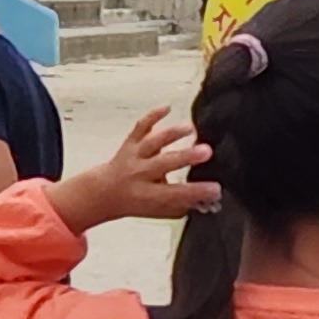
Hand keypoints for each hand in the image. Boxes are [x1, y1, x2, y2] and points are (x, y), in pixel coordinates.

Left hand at [46, 108, 217, 232]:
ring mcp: (134, 155)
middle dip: (186, 157)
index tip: (216, 188)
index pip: (175, 193)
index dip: (196, 191)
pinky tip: (167, 107)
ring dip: (171, 134)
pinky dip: (152, 116)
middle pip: (164, 163)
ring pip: (152, 142)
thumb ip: (184, 206)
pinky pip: (140, 127)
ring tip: (190, 128)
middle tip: (207, 152)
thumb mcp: (160, 211)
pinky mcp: (131, 142)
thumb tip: (210, 200)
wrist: (103, 192)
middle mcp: (139, 173)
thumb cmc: (137, 203)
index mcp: (147, 194)